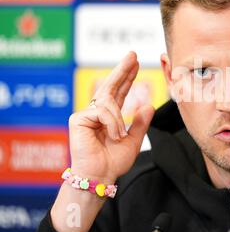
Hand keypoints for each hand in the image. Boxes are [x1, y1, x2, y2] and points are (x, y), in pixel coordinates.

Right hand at [68, 52, 153, 182]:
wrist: (101, 177)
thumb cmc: (113, 162)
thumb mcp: (133, 141)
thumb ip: (140, 123)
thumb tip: (149, 105)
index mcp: (109, 117)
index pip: (119, 92)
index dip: (127, 77)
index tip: (136, 63)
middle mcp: (97, 113)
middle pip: (110, 86)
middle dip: (122, 70)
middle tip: (133, 54)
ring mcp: (86, 115)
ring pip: (109, 102)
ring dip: (118, 120)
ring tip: (118, 136)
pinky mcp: (77, 119)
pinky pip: (102, 111)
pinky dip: (112, 123)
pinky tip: (111, 135)